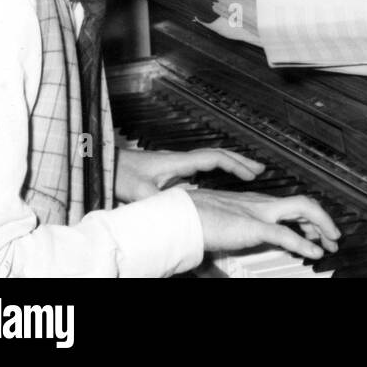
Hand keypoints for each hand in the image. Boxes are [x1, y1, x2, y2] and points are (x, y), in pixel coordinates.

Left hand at [114, 144, 264, 202]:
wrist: (106, 163)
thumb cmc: (121, 173)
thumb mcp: (140, 191)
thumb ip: (156, 201)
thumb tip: (172, 211)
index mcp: (178, 162)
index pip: (214, 158)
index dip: (235, 165)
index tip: (253, 173)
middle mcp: (180, 160)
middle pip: (218, 155)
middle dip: (240, 161)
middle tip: (260, 169)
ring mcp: (175, 164)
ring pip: (210, 160)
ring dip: (229, 164)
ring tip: (245, 173)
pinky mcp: (169, 171)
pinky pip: (200, 168)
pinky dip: (215, 172)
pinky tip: (215, 184)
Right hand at [189, 188, 340, 260]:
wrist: (181, 216)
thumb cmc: (194, 222)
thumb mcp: (220, 234)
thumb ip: (230, 247)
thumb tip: (227, 270)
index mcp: (253, 204)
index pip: (289, 205)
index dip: (308, 218)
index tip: (317, 231)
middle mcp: (260, 204)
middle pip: (302, 203)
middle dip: (322, 220)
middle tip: (333, 237)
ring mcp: (259, 213)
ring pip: (302, 210)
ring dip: (322, 225)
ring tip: (332, 242)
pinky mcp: (253, 226)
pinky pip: (285, 234)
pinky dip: (304, 242)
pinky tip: (314, 252)